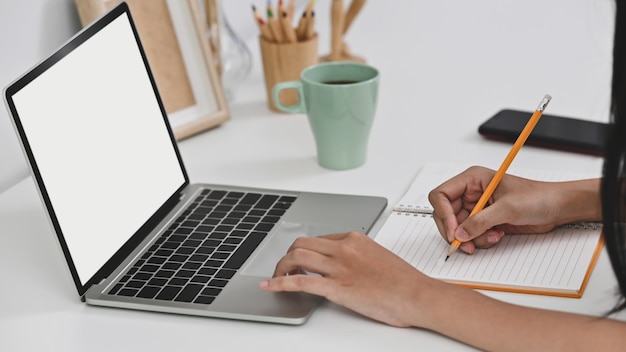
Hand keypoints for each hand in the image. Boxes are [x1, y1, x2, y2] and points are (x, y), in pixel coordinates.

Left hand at [259, 231, 429, 326]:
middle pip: (302, 244)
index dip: (306, 251)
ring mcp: (339, 267)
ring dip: (281, 268)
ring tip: (277, 278)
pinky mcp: (336, 288)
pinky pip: (299, 282)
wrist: (418, 295)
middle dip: (288, 256)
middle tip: (285, 268)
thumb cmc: (404, 281)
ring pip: (296, 258)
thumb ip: (359, 257)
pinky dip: (279, 283)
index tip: (301, 261)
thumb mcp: (379, 257)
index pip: (320, 239)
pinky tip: (271, 286)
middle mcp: (344, 248)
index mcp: (355, 239)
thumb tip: (347, 265)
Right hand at [428, 166, 568, 253]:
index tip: (454, 231)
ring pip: (457, 229)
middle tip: (465, 244)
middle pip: (444, 215)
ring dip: (472, 238)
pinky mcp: (483, 221)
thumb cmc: (537, 197)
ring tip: (492, 236)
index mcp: (472, 180)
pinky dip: (480, 241)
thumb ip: (481, 221)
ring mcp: (475, 208)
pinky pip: (470, 235)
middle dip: (455, 232)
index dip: (443, 214)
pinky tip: (497, 236)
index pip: (441, 195)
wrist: (556, 208)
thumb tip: (460, 233)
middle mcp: (470, 193)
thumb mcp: (507, 208)